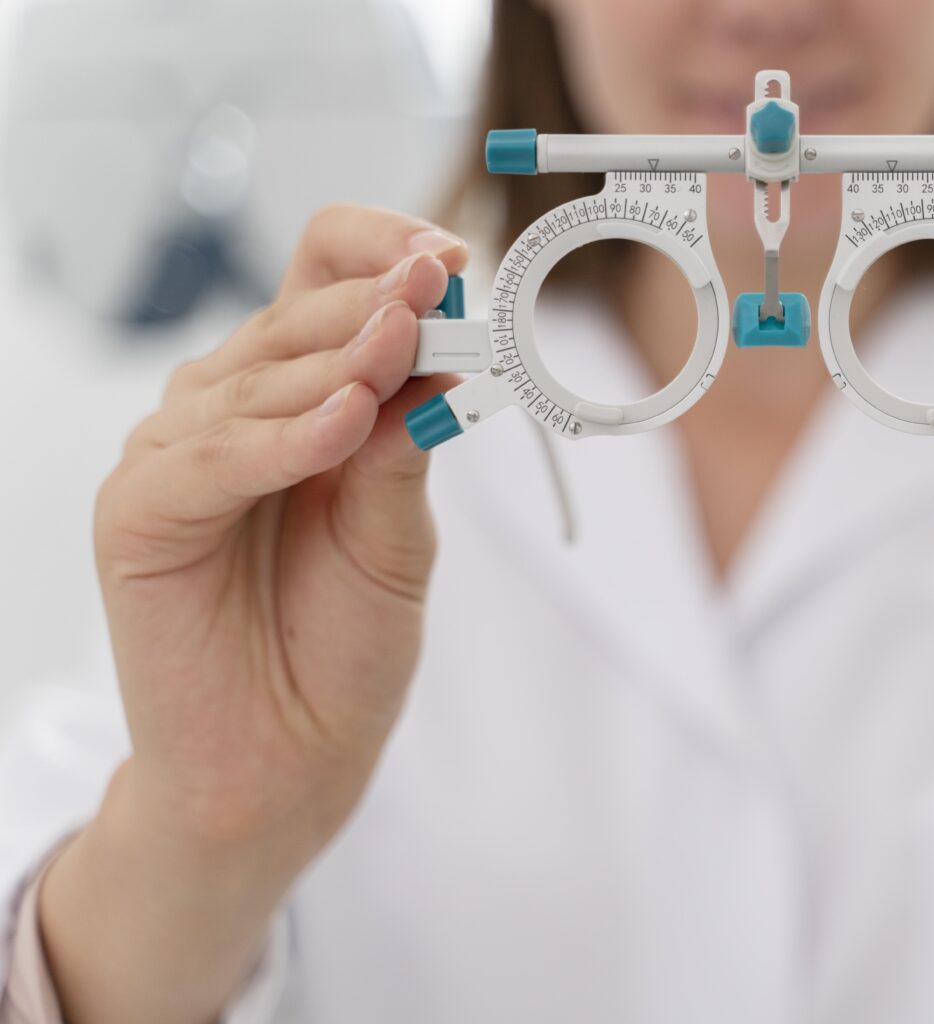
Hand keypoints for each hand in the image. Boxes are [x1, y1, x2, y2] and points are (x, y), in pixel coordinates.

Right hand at [40, 205, 467, 1023]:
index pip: (325, 273)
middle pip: (296, 314)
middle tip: (442, 296)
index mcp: (302, 394)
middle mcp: (234, 407)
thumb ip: (406, 445)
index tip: (453, 260)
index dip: (384, 253)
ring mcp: (179, 454)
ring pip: (255, 376)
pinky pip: (209, 456)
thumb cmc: (340, 645)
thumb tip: (438, 353)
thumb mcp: (399, 534)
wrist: (288, 761)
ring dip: (338, 362)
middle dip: (379, 306)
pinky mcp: (137, 514)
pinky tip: (342, 423)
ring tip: (402, 354)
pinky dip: (280, 439)